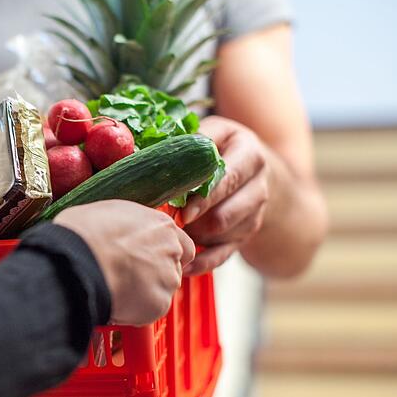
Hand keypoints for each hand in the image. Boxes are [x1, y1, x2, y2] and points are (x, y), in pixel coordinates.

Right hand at [54, 200, 194, 325]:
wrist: (77, 260)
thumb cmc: (84, 234)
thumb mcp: (108, 212)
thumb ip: (127, 225)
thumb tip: (117, 229)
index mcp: (160, 225)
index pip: (182, 244)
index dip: (164, 254)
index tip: (149, 258)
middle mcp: (170, 250)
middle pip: (173, 267)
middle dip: (154, 273)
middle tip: (129, 275)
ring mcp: (167, 278)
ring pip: (162, 289)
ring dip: (145, 292)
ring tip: (118, 288)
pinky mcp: (159, 303)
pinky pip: (151, 310)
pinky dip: (136, 309)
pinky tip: (117, 300)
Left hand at [182, 116, 269, 275]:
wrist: (251, 167)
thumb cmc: (219, 147)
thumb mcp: (210, 132)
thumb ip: (186, 139)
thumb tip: (138, 148)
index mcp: (249, 154)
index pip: (229, 179)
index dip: (204, 196)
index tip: (181, 209)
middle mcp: (258, 185)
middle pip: (227, 214)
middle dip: (195, 221)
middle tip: (169, 222)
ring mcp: (254, 213)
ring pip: (223, 235)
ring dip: (195, 237)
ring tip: (171, 231)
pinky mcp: (245, 235)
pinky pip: (224, 255)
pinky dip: (202, 262)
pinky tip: (183, 264)